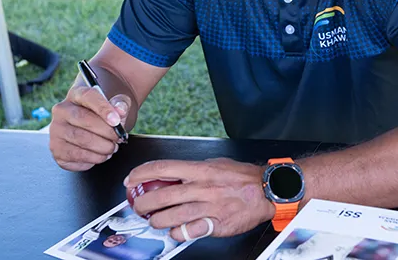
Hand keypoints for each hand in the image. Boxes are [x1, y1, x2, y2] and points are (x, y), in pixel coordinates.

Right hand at [49, 79, 130, 171]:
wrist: (90, 130)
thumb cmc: (104, 115)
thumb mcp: (115, 105)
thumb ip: (121, 104)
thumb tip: (120, 111)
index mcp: (76, 94)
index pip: (88, 96)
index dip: (103, 108)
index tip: (116, 121)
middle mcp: (61, 110)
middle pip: (83, 119)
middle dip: (106, 131)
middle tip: (119, 138)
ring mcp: (56, 130)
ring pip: (80, 139)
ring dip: (101, 147)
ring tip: (112, 148)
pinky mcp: (56, 149)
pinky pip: (76, 155)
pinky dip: (93, 158)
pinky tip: (101, 155)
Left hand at [124, 158, 275, 240]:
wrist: (266, 190)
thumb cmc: (242, 177)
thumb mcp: (215, 164)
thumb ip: (193, 170)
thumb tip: (172, 174)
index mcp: (199, 169)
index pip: (162, 168)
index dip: (140, 174)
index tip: (130, 180)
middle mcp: (201, 187)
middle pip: (161, 196)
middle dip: (142, 203)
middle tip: (137, 206)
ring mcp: (207, 207)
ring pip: (170, 217)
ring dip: (156, 221)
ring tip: (154, 221)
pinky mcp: (214, 224)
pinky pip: (188, 232)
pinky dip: (177, 233)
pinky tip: (175, 231)